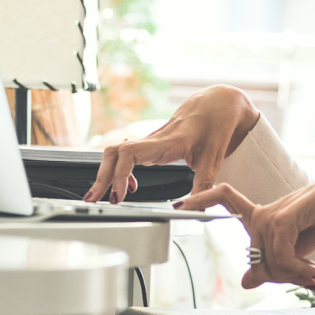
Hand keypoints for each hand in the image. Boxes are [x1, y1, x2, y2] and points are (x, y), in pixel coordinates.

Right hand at [84, 85, 259, 203]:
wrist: (220, 103)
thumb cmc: (217, 124)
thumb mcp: (214, 159)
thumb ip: (204, 187)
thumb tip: (197, 212)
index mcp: (168, 142)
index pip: (130, 153)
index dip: (118, 174)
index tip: (119, 196)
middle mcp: (155, 139)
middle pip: (114, 152)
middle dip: (101, 177)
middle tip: (94, 200)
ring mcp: (151, 140)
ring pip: (116, 151)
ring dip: (106, 173)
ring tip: (103, 196)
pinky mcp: (152, 143)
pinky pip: (126, 154)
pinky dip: (119, 170)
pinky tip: (128, 185)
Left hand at [180, 168, 314, 288]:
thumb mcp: (296, 249)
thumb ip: (272, 263)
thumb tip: (245, 280)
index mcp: (263, 214)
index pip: (225, 197)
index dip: (201, 199)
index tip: (179, 204)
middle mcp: (263, 212)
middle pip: (256, 258)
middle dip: (281, 276)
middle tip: (308, 278)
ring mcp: (272, 213)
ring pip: (269, 262)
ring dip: (295, 274)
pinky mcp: (283, 218)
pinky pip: (280, 257)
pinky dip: (298, 269)